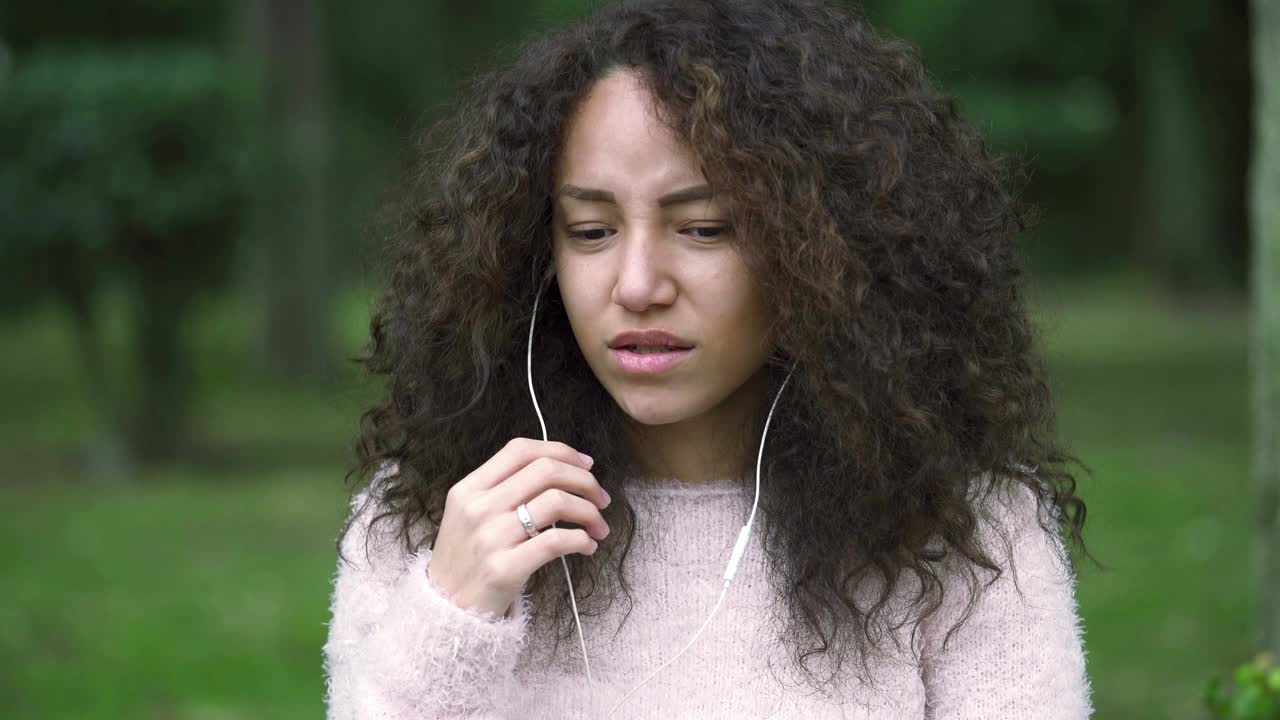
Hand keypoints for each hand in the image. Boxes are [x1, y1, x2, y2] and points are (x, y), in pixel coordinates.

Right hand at [426, 437, 610, 617]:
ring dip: (590, 511)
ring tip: (599, 527)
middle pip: (546, 471)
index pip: (521, 450)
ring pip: (557, 501)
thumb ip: (503, 490)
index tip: (586, 465)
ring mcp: (490, 537)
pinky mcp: (504, 568)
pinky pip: (556, 541)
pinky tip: (587, 546)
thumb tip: (559, 471)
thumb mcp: (469, 514)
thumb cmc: (466, 559)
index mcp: (469, 488)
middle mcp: (478, 507)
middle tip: (601, 498)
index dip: (561, 451)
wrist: (444, 609)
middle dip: (585, 480)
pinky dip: (581, 539)